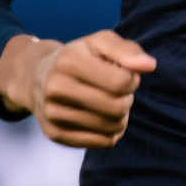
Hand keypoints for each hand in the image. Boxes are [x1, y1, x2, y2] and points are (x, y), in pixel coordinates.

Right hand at [4, 31, 155, 148]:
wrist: (36, 77)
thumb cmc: (79, 57)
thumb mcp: (101, 42)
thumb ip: (128, 50)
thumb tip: (149, 66)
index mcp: (69, 61)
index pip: (121, 82)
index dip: (132, 79)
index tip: (124, 74)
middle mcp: (56, 88)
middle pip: (118, 108)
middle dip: (127, 99)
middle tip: (118, 91)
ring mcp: (53, 114)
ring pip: (112, 128)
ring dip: (120, 116)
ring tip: (108, 102)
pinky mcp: (55, 134)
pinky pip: (102, 142)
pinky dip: (111, 131)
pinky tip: (102, 117)